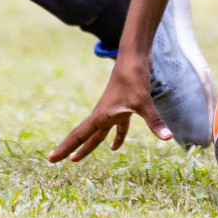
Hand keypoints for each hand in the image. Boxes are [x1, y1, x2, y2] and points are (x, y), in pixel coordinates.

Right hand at [48, 61, 169, 161]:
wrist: (135, 56)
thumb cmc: (134, 77)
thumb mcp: (143, 102)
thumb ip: (154, 121)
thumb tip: (167, 138)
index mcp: (102, 115)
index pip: (79, 135)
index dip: (65, 148)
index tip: (50, 159)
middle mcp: (104, 113)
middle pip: (87, 135)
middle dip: (77, 149)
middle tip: (66, 161)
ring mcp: (114, 108)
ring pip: (101, 132)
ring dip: (94, 143)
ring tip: (82, 156)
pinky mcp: (125, 104)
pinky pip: (118, 126)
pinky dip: (118, 136)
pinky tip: (117, 146)